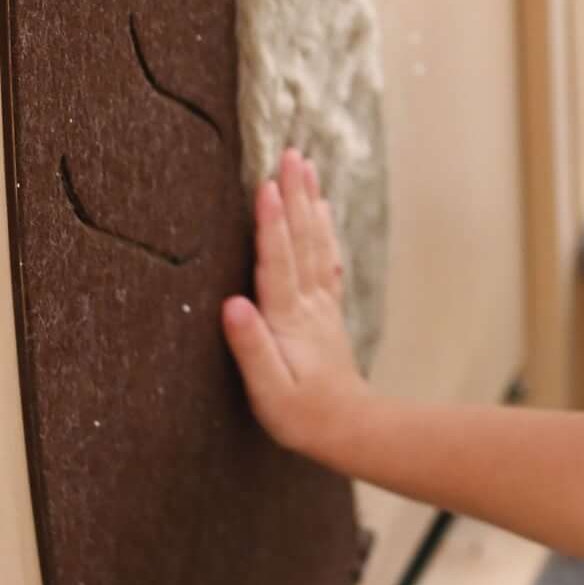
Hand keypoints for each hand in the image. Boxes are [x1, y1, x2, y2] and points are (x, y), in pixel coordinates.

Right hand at [223, 150, 369, 459]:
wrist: (350, 430)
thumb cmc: (303, 416)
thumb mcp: (268, 392)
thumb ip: (251, 348)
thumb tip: (233, 305)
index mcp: (288, 321)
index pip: (277, 263)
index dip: (270, 224)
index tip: (266, 185)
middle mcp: (308, 305)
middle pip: (301, 240)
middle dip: (295, 195)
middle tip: (291, 154)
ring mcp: (321, 305)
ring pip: (316, 243)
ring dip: (311, 202)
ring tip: (306, 166)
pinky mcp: (327, 312)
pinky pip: (325, 259)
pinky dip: (323, 229)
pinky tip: (322, 210)